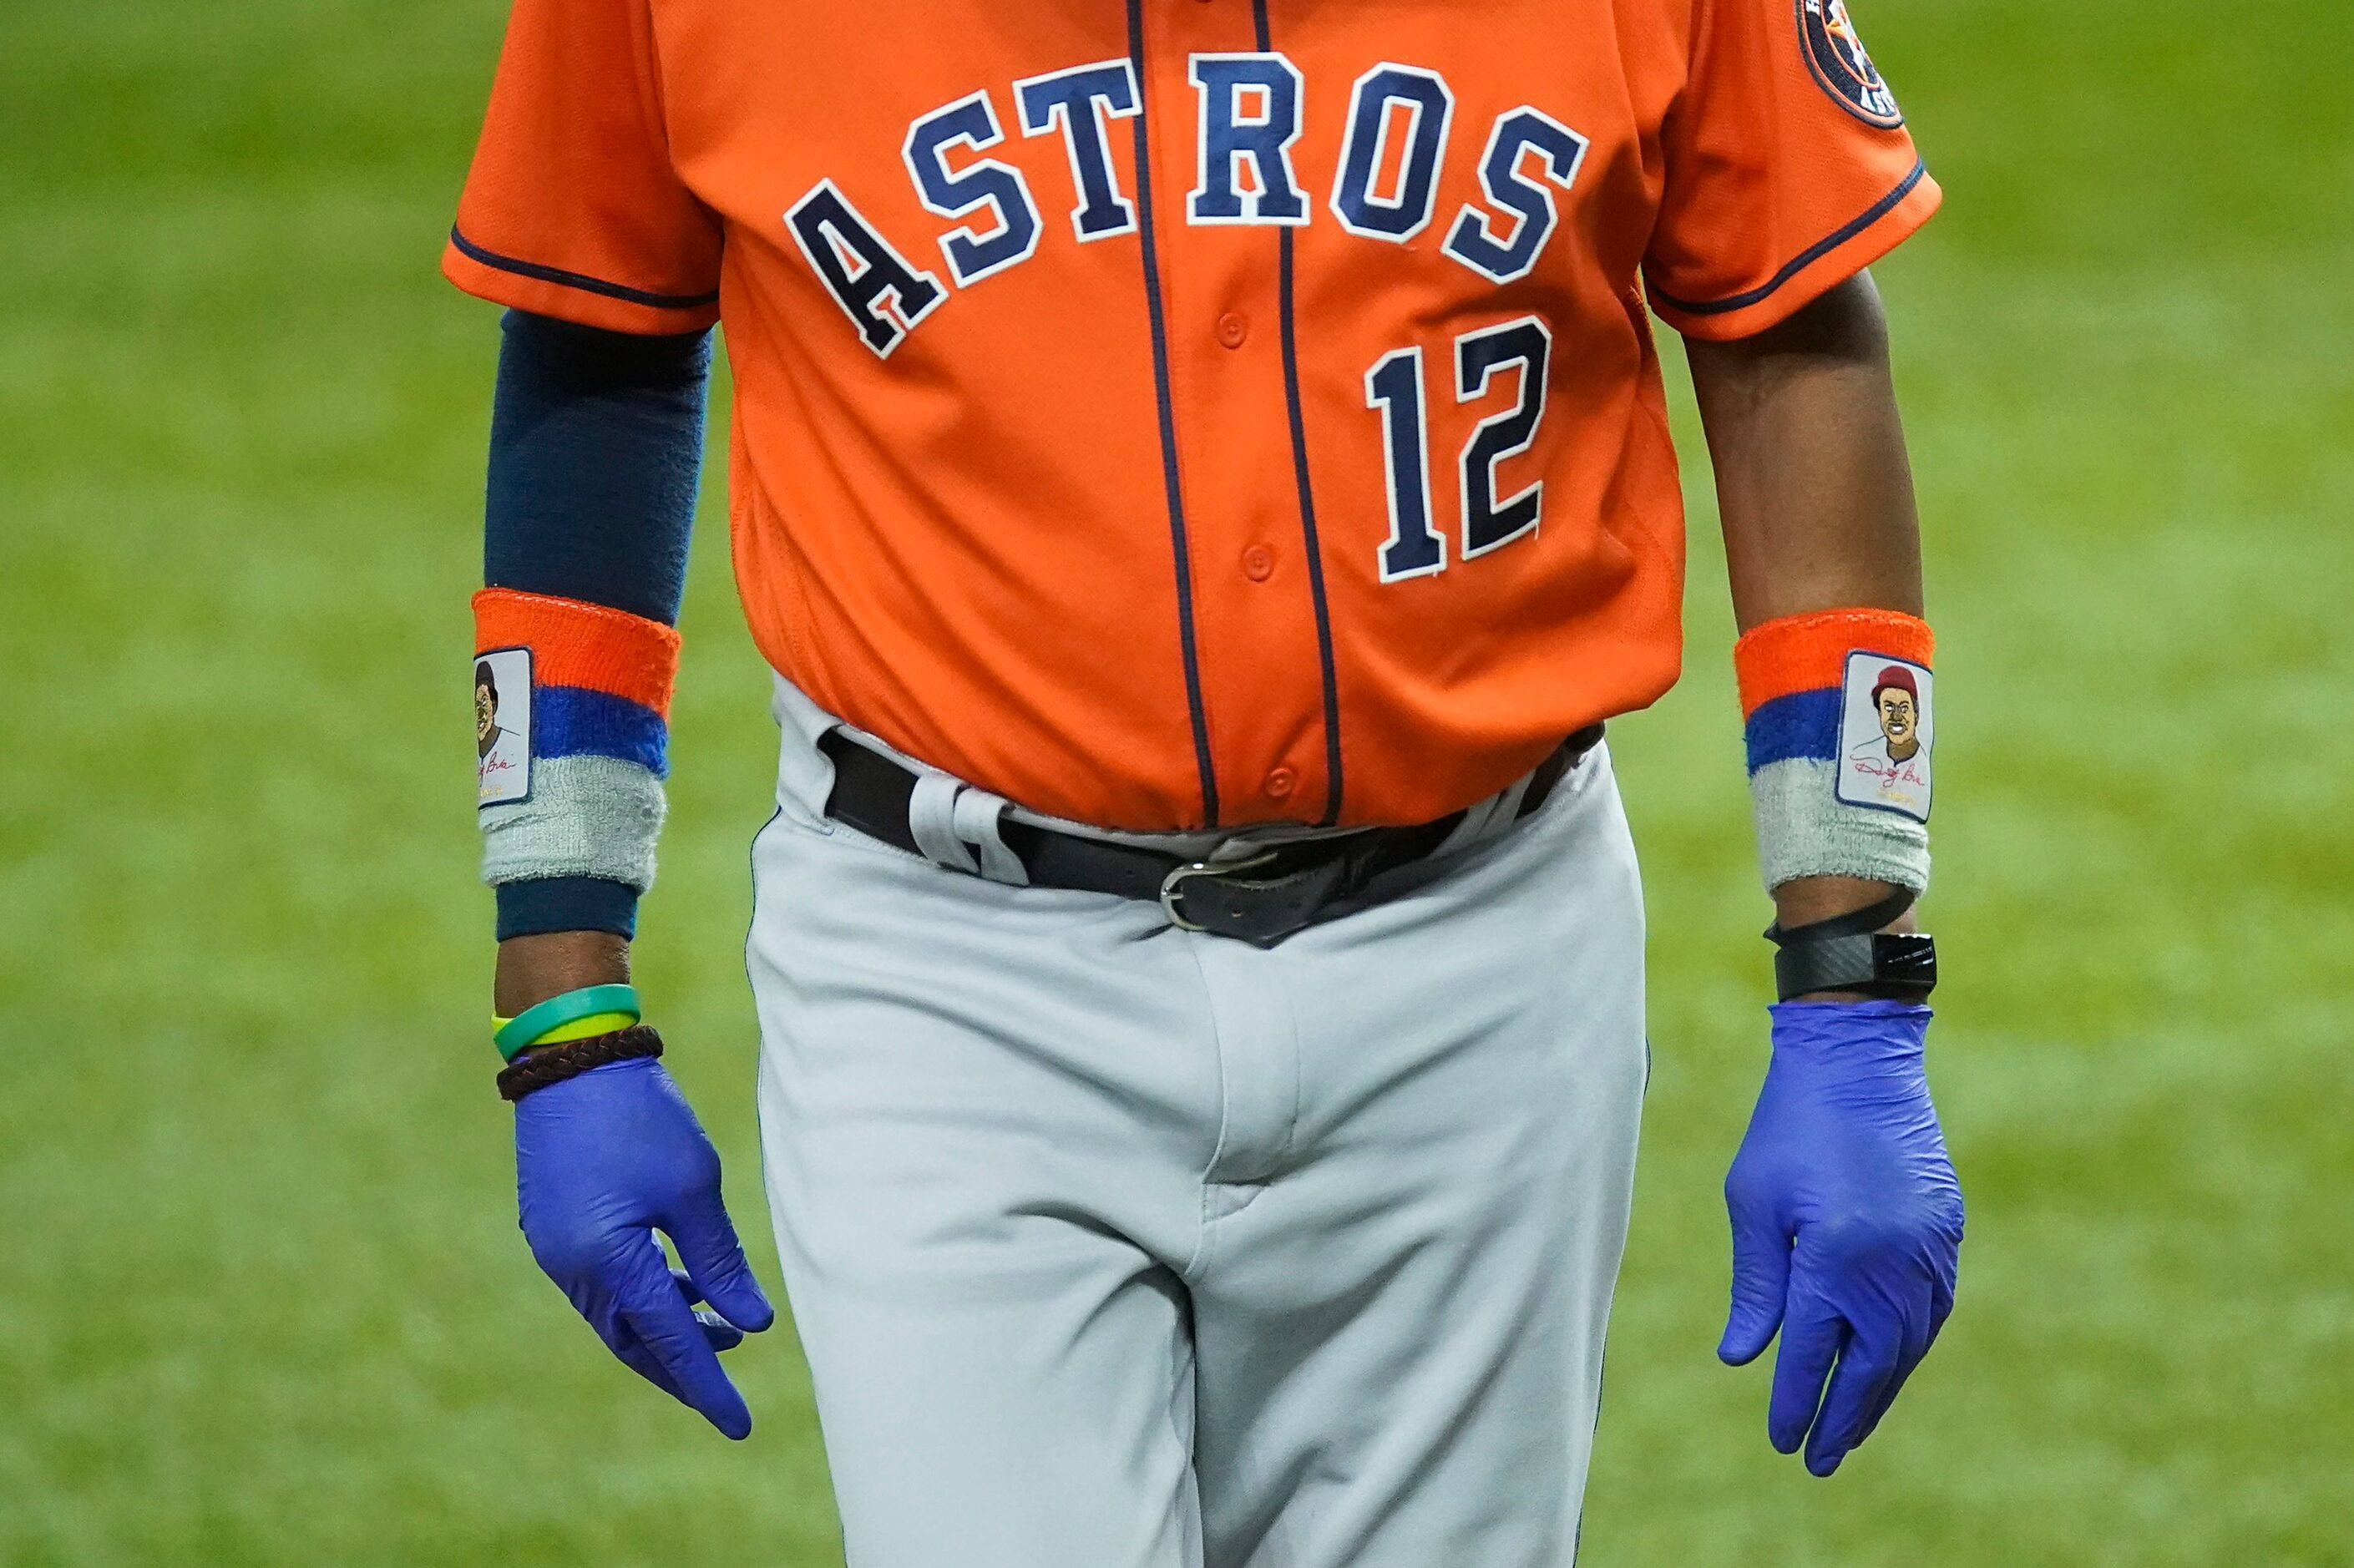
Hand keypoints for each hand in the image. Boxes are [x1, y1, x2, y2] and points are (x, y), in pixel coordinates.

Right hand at [514, 1054, 776, 1437]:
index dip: (708, 1385)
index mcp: (608, 1262)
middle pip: (633, 1342)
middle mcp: (571, 1268)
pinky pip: (600, 1284)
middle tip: (728, 1386)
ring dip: (665, 1328)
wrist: (571, 1059)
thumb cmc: (640, 1117)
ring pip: (615, 1315)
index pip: (670, 1342)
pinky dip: (642, 1296)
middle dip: (682, 1367)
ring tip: (722, 1328)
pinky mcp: (553, 1228)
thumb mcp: (693, 1188)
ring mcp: (555, 1249)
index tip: (739, 1425)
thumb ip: (719, 1263)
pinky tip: (681, 1283)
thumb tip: (752, 1324)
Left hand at [1718, 1000, 1962, 1475]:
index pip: (1814, 1355)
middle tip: (1820, 1459)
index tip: (1783, 1442)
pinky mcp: (1946, 1234)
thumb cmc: (1789, 1126)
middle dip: (1845, 1417)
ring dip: (1880, 1390)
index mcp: (1836, 1258)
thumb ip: (1756, 1286)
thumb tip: (1743, 1359)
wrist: (1859, 1059)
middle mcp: (1891, 1265)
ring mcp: (1928, 1251)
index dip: (1796, 1403)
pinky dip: (1907, 1347)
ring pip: (1907, 1346)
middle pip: (1871, 1365)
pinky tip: (1888, 1366)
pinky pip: (1930, 1311)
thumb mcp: (1753, 1202)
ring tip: (1851, 1427)